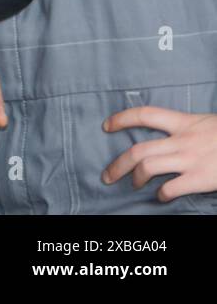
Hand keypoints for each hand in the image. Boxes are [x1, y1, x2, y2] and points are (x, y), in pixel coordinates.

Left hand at [101, 107, 216, 200]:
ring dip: (135, 178)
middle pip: (138, 150)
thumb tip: (168, 136)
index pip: (145, 115)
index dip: (122, 119)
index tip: (106, 126)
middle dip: (118, 164)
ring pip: (148, 167)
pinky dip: (162, 194)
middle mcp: (183, 140)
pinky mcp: (201, 178)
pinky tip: (161, 197)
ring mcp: (191, 160)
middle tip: (107, 175)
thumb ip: (187, 127)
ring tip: (134, 184)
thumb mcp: (208, 122)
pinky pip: (171, 188)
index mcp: (184, 122)